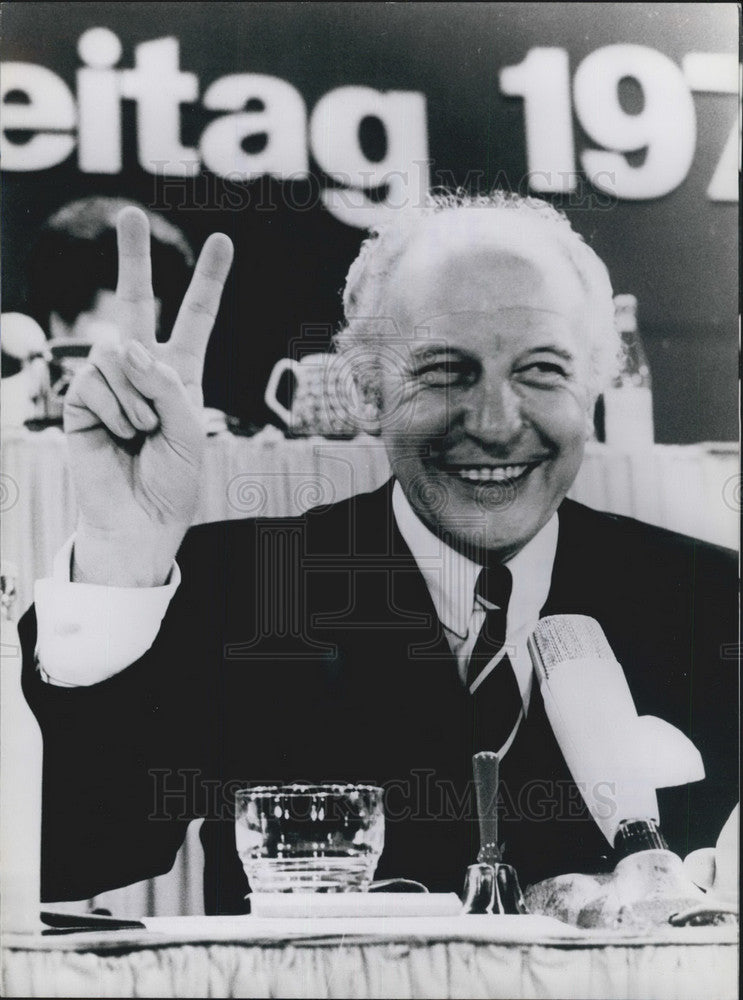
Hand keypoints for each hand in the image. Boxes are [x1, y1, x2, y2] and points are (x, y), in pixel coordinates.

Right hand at [64, 208, 232, 585]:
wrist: (138, 519)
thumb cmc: (172, 478)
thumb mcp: (189, 430)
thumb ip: (167, 384)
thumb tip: (126, 344)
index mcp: (180, 374)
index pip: (195, 319)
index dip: (208, 282)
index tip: (222, 242)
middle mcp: (143, 369)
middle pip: (136, 304)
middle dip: (133, 260)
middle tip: (129, 215)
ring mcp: (109, 381)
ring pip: (117, 352)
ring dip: (137, 396)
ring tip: (140, 431)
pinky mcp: (79, 397)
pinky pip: (96, 380)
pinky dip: (114, 410)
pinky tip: (117, 436)